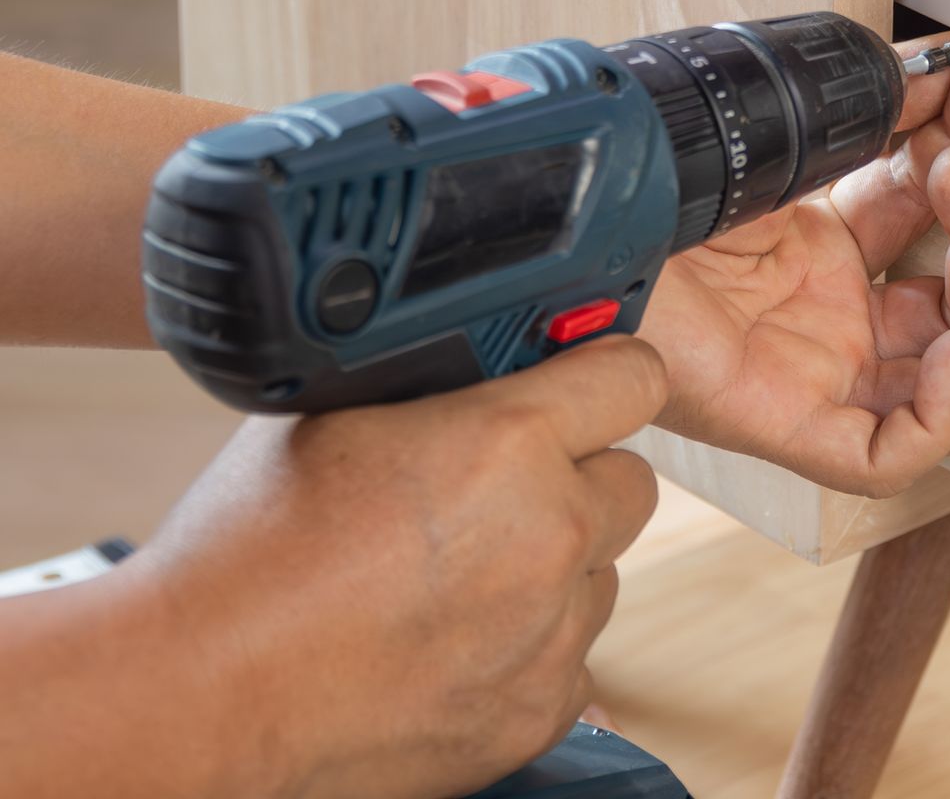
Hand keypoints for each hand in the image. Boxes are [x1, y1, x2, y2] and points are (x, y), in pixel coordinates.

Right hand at [71, 339, 666, 798]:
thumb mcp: (337, 410)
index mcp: (509, 442)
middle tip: (503, 491)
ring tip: (456, 576)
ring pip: (602, 574)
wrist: (197, 693)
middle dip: (580, 479)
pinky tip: (449, 640)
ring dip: (557, 567)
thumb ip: (436, 381)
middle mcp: (550, 534)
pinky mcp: (538, 711)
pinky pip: (572, 657)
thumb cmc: (244, 552)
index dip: (607, 374)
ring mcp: (551, 632)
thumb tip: (488, 356)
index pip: (633, 376)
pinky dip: (531, 648)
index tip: (592, 383)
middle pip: (630, 483)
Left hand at [644, 32, 949, 496]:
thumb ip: (870, 111)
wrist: (572, 237)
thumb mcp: (780, 142)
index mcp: (816, 242)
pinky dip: (947, 409)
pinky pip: (891, 451)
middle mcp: (824, 311)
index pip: (931, 207)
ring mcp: (812, 371)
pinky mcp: (789, 427)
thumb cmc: (641, 199)